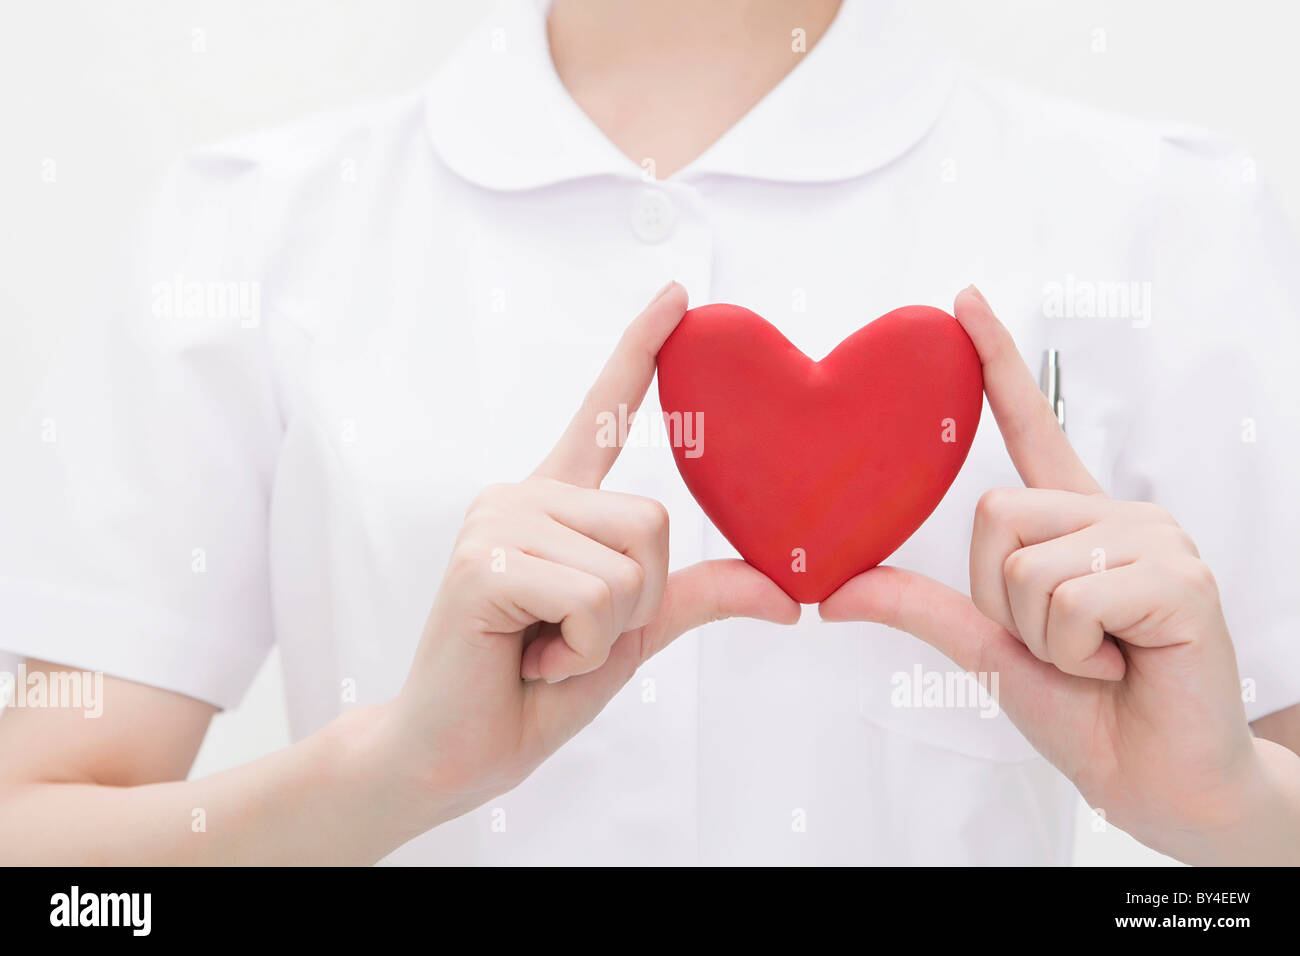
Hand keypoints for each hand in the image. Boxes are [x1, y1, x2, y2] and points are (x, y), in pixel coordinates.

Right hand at [379, 282, 799, 828]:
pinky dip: (579, 648)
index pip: (604, 413)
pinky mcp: (483, 560)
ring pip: (631, 562)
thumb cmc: (536, 687)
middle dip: (636, 604)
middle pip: (655, 520)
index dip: (640, 351)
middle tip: (569, 637)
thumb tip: (789, 596)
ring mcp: (498, 519)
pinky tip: (526, 657)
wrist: (457, 754)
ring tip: (543, 646)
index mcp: (557, 503)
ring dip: (605, 633)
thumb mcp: (632, 635)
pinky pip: (594, 596)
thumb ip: (695, 597)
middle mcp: (523, 494)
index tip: (677, 293)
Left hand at [819, 286, 1280, 861]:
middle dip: (1003, 600)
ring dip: (1043, 635)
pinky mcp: (1179, 574)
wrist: (1158, 778)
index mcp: (1073, 521)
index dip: (996, 364)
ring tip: (1100, 656)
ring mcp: (1153, 536)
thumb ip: (922, 608)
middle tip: (1065, 643)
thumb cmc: (1084, 710)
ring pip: (1026, 561)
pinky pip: (1069, 596)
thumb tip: (832, 592)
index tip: (962, 301)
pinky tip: (1124, 663)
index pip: (1030, 425)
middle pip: (994, 514)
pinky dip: (1076, 651)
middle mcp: (1115, 511)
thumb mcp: (988, 649)